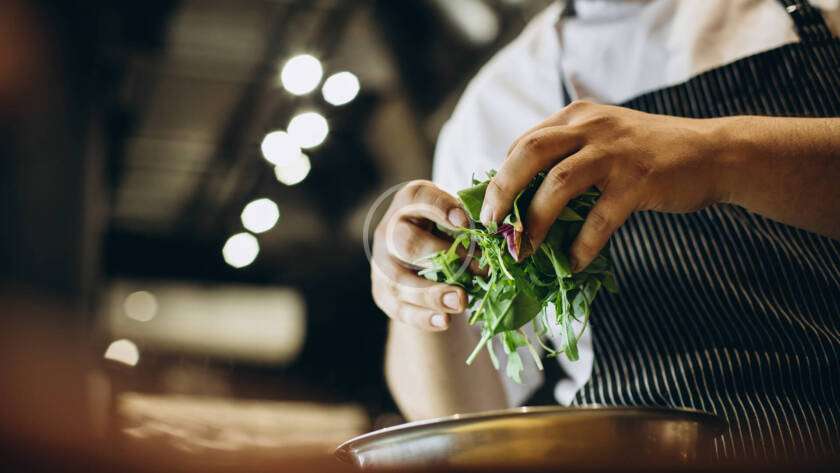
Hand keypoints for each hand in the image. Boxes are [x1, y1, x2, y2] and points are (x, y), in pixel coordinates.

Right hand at [371, 180, 471, 330]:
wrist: (418, 253)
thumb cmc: (445, 228)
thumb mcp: (455, 214)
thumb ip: (471, 219)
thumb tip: (499, 233)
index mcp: (409, 203)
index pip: (418, 199)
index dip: (440, 208)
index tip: (466, 221)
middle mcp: (389, 231)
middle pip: (406, 243)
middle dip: (442, 256)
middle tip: (477, 268)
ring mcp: (382, 264)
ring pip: (400, 281)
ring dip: (432, 293)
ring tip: (461, 301)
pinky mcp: (382, 292)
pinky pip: (399, 308)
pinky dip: (422, 317)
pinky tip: (444, 321)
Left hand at [480, 100, 729, 270]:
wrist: (713, 153)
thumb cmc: (651, 153)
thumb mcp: (605, 138)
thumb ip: (568, 154)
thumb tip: (523, 196)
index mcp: (577, 117)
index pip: (523, 143)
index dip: (501, 177)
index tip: (492, 209)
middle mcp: (591, 127)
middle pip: (528, 153)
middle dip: (502, 191)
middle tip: (492, 226)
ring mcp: (615, 153)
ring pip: (556, 184)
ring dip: (535, 222)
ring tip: (525, 252)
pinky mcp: (638, 181)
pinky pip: (599, 219)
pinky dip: (582, 246)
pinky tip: (574, 264)